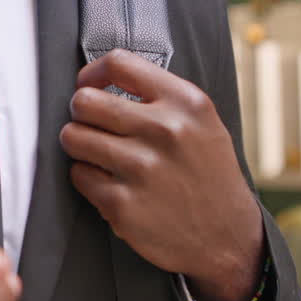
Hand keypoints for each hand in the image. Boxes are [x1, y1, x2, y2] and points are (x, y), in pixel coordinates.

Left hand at [60, 50, 264, 300]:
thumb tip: (102, 81)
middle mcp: (164, 130)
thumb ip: (159, 95)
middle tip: (91, 125)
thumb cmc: (208, 175)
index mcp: (185, 102)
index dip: (93, 73)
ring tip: (98, 154)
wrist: (228, 237)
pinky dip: (87, 178)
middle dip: (81, 112)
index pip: (119, 63)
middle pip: (84, 100)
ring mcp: (142, 168)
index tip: (89, 85)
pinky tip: (109, 183)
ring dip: (79, 145)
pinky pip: (78, 174)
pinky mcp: (122, 204)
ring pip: (72, 136)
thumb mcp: (201, 121)